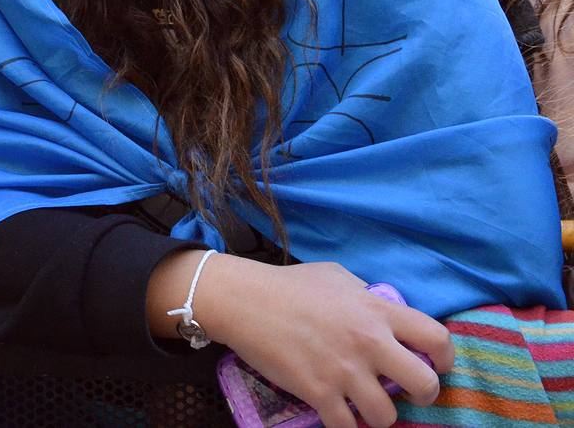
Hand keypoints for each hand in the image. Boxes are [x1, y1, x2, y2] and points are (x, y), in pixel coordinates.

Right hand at [202, 258, 451, 427]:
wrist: (243, 301)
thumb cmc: (288, 285)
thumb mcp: (337, 277)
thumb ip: (366, 296)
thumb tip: (382, 312)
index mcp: (377, 311)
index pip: (437, 338)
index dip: (446, 359)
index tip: (437, 366)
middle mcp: (369, 343)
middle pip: (425, 384)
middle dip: (423, 396)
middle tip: (408, 394)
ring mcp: (344, 370)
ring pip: (387, 415)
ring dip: (378, 415)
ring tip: (364, 407)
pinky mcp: (318, 392)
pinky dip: (345, 427)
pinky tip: (338, 417)